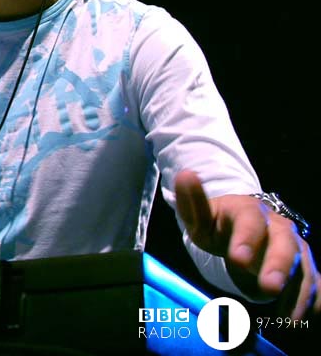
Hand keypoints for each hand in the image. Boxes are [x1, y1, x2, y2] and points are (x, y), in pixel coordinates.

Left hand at [175, 170, 319, 319]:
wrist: (240, 227)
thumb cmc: (216, 223)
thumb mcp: (199, 215)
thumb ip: (192, 201)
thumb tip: (185, 175)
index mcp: (248, 210)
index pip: (250, 220)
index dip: (246, 238)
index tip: (238, 258)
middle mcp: (277, 227)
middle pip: (284, 244)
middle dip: (278, 266)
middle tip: (268, 288)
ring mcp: (294, 248)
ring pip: (303, 267)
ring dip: (298, 292)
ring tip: (288, 318)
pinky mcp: (302, 268)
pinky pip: (314, 283)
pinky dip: (315, 300)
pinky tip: (310, 317)